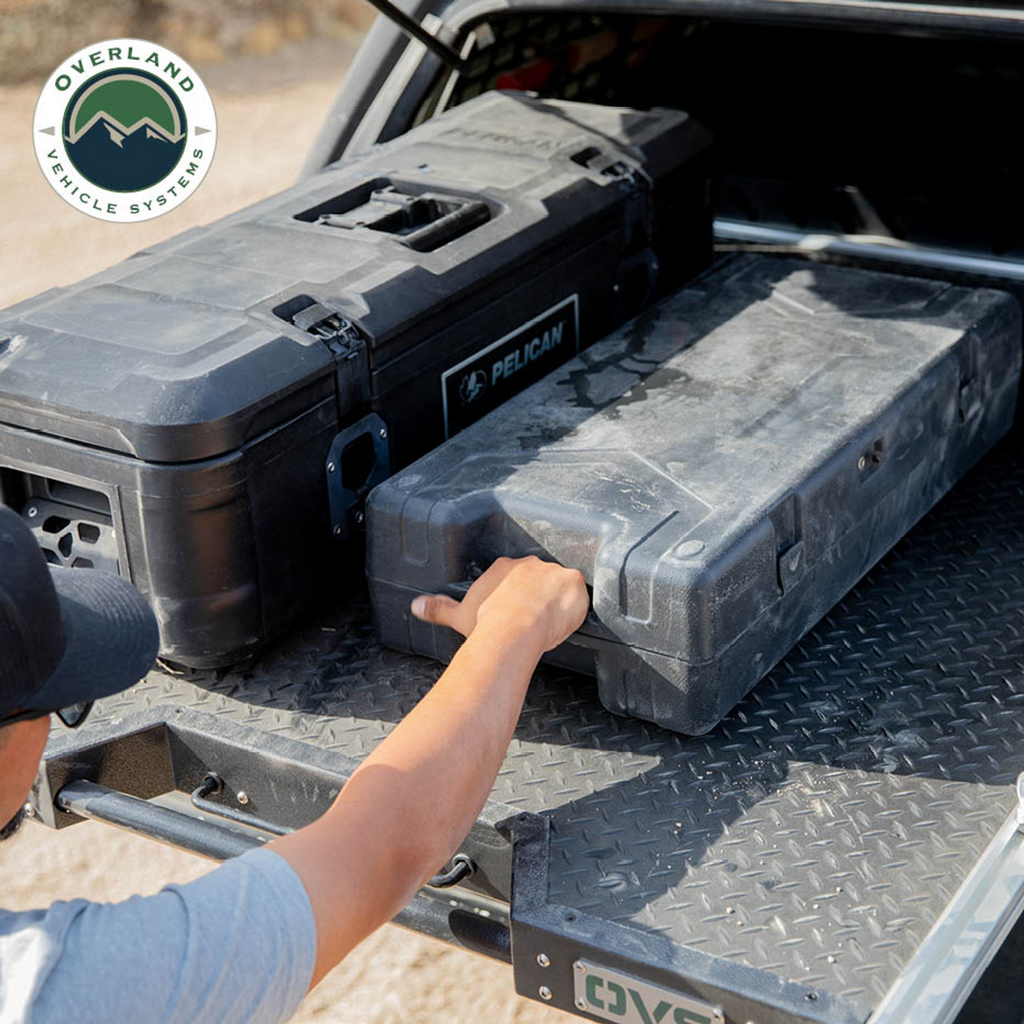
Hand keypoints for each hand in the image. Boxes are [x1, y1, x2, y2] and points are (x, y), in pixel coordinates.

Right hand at [410, 556, 588, 652]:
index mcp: (503, 568)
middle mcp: (528, 563)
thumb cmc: (486, 623)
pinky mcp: (572, 581)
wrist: (513, 629)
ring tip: (553, 622)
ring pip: (559, 584)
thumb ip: (438, 608)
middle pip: (538, 578)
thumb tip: (415, 605)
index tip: (516, 613)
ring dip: (558, 600)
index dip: (517, 597)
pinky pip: (579, 592)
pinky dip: (577, 605)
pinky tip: (569, 619)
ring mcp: (552, 570)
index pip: (514, 577)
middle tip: (535, 621)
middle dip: (538, 597)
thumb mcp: (459, 615)